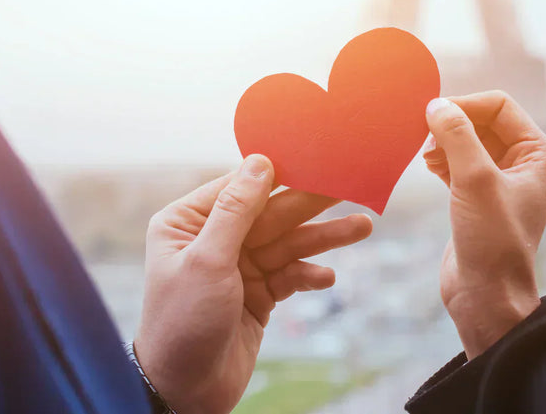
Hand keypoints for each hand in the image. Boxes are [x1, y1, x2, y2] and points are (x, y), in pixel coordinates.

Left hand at [133, 155, 372, 413]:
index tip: (316, 156)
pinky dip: (309, 274)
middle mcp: (212, 240)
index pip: (240, 187)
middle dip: (311, 204)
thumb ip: (236, 211)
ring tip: (362, 226)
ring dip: (323, 238)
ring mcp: (238, 268)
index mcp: (187, 223)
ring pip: (287, 244)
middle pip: (271, 213)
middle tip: (351, 185)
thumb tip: (260, 162)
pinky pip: (290, 275)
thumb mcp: (207, 261)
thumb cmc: (183, 322)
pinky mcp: (258, 295)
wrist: (185, 391)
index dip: (280, 172)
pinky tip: (326, 277)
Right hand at [423, 92, 545, 358]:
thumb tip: (436, 105)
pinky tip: (427, 164)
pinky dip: (441, 158)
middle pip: (482, 121)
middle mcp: (524, 164)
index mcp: (539, 155)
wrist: (485, 296)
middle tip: (422, 132)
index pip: (500, 107)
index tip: (432, 115)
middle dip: (452, 123)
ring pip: (467, 141)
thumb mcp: (475, 181)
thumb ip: (457, 137)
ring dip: (444, 140)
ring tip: (425, 153)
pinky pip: (457, 162)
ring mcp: (500, 181)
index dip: (465, 105)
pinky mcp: (477, 197)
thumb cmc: (492, 242)